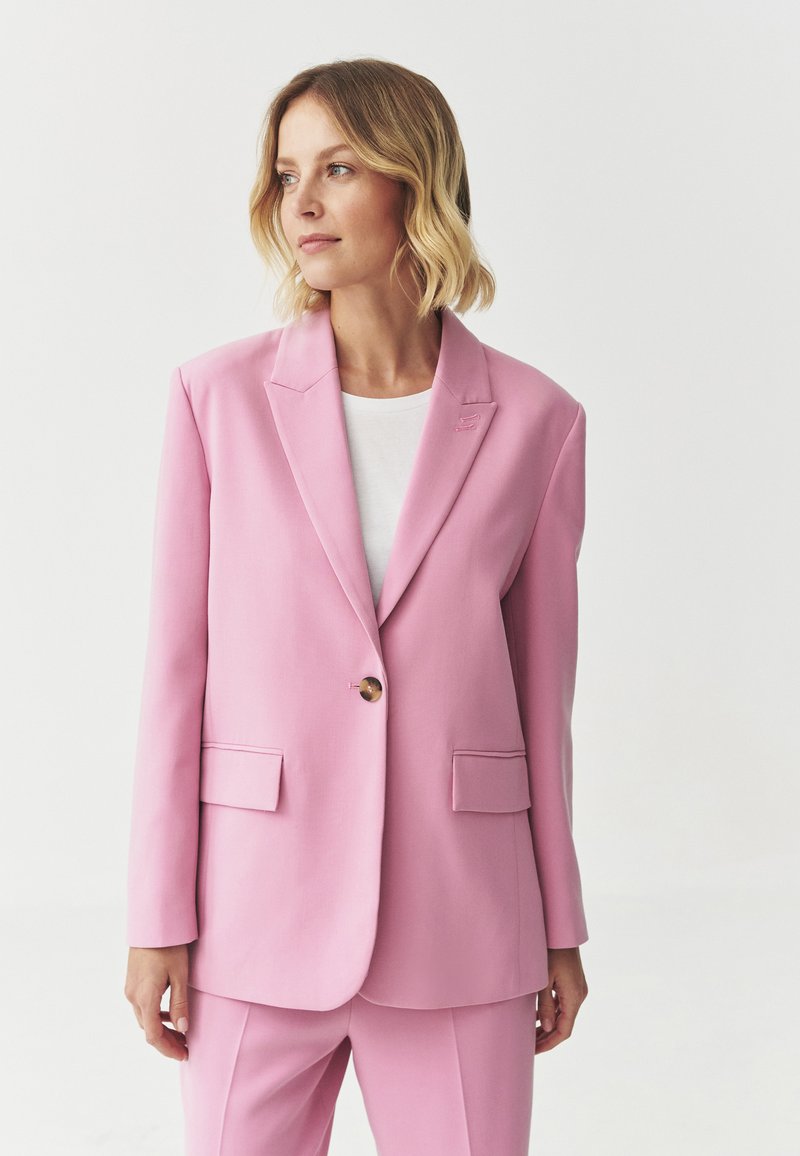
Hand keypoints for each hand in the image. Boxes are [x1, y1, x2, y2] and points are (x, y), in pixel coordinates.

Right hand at [124, 945, 190, 1060]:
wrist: (152, 923)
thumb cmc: (169, 946)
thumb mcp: (180, 974)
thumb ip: (180, 1003)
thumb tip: (184, 1029)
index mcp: (145, 997)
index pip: (154, 1035)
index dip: (168, 1049)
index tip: (184, 1054)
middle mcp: (133, 997)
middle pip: (148, 1030)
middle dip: (167, 1042)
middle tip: (186, 1047)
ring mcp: (130, 990)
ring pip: (144, 1019)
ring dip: (161, 1030)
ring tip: (181, 1034)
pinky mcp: (132, 983)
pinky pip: (142, 1007)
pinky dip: (156, 1016)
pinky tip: (170, 1015)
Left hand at [535, 946, 587, 1053]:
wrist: (561, 931)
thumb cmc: (550, 952)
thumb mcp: (544, 979)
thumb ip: (545, 1004)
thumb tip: (547, 1028)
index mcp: (574, 997)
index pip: (565, 1030)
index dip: (549, 1043)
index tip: (534, 1050)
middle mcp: (579, 995)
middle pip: (565, 1025)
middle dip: (548, 1037)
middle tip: (529, 1046)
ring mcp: (577, 989)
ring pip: (564, 1014)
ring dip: (549, 1025)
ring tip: (530, 1034)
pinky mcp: (573, 983)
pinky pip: (563, 1003)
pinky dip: (552, 1012)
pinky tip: (538, 1016)